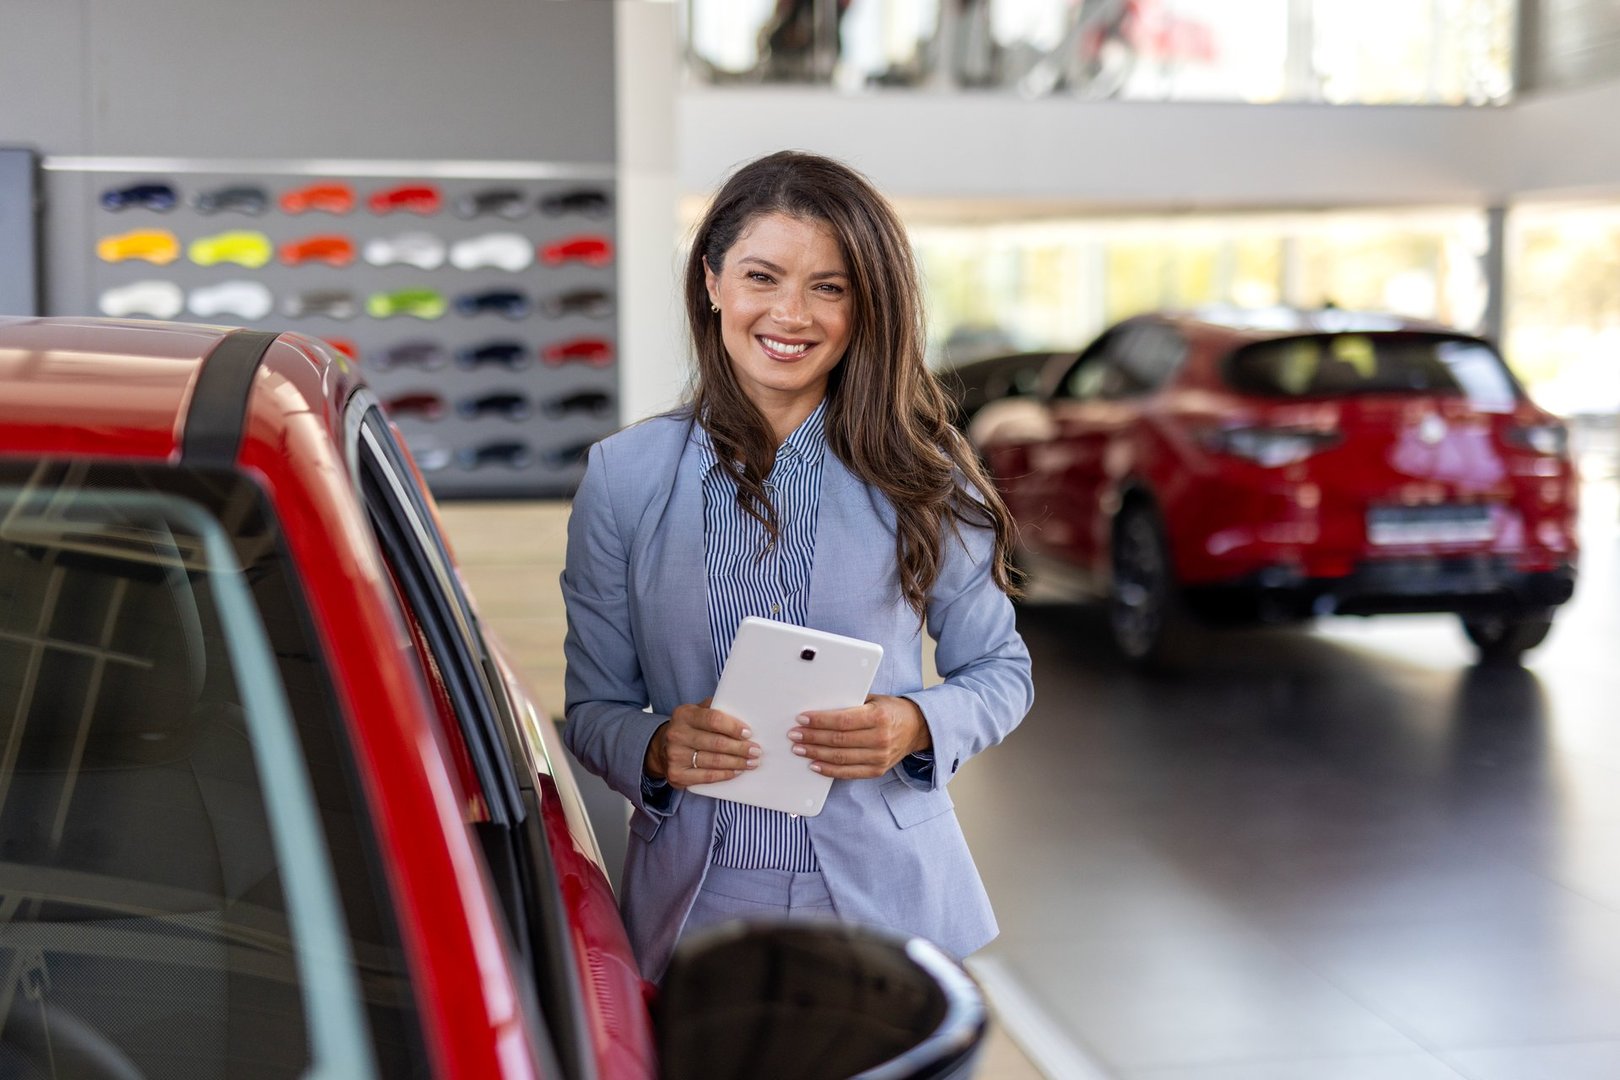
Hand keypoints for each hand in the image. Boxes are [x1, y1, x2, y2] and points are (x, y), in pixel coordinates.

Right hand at [645, 698, 760, 788]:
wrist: (662, 748)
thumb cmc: (689, 728)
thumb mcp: (697, 712)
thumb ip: (715, 709)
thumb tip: (743, 710)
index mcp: (684, 714)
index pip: (713, 719)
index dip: (733, 727)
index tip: (748, 733)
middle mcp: (677, 734)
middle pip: (717, 743)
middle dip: (741, 748)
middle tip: (756, 751)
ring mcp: (675, 756)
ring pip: (714, 761)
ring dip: (737, 763)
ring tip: (751, 762)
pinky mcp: (676, 774)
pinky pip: (707, 776)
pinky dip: (725, 775)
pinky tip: (736, 771)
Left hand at [787, 694, 930, 779]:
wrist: (917, 728)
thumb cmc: (891, 711)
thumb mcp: (874, 700)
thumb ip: (850, 704)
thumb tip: (820, 706)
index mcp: (878, 717)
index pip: (842, 720)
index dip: (820, 721)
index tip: (802, 718)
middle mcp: (880, 739)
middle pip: (838, 740)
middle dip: (812, 737)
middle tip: (795, 735)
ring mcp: (879, 757)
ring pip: (840, 758)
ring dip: (815, 754)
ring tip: (799, 749)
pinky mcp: (877, 770)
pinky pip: (848, 773)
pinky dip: (829, 770)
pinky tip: (814, 765)